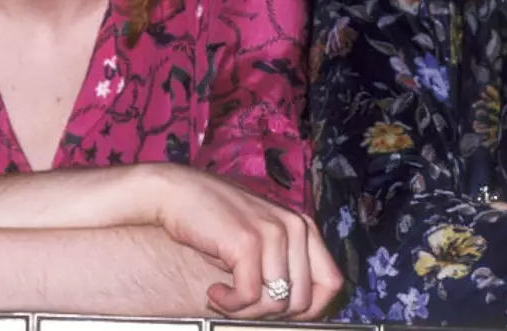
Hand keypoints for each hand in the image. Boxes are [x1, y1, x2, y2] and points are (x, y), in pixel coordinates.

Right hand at [146, 166, 343, 320]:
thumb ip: (282, 264)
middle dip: (269, 313)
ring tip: (225, 297)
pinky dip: (229, 304)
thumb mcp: (259, 241)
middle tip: (241, 304)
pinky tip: (214, 292)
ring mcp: (272, 233)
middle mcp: (294, 227)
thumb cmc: (214, 222)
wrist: (176, 193)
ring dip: (246, 311)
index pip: (330, 283)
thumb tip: (296, 310)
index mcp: (302, 226)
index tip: (276, 311)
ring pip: (276, 303)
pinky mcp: (247, 242)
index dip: (308, 308)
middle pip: (303, 300)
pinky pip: (248, 296)